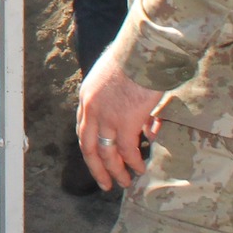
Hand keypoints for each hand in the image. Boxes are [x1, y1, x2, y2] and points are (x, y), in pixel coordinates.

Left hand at [76, 45, 163, 190]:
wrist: (143, 49)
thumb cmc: (138, 59)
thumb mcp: (121, 82)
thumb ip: (128, 106)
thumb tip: (148, 131)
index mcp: (87, 96)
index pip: (83, 129)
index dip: (90, 147)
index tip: (97, 160)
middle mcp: (91, 109)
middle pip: (88, 146)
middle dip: (96, 167)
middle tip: (104, 183)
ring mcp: (106, 116)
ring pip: (107, 153)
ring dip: (116, 170)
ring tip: (124, 182)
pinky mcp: (125, 121)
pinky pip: (127, 150)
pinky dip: (133, 162)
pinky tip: (140, 169)